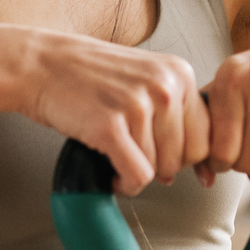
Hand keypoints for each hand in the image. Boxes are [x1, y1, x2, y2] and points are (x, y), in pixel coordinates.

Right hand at [17, 30, 209, 196]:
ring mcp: (138, 105)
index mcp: (180, 74)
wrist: (42, 65)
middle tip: (136, 157)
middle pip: (186, 157)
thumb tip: (203, 169)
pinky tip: (112, 172)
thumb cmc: (91, 76)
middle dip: (162, 167)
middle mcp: (165, 87)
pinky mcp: (110, 126)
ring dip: (138, 174)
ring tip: (118, 158)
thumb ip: (176, 113)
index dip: (185, 156)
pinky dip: (125, 184)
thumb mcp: (147, 79)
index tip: (164, 158)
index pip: (207, 137)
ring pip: (160, 169)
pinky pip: (137, 176)